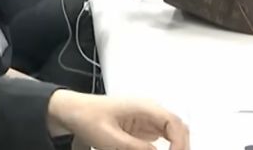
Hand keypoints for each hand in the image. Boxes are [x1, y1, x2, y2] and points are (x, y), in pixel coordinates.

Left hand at [47, 90, 188, 149]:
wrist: (72, 111)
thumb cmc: (86, 116)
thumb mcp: (109, 138)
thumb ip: (135, 148)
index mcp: (143, 107)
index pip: (174, 124)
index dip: (180, 144)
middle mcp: (148, 111)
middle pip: (178, 128)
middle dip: (181, 146)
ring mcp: (146, 119)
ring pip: (172, 134)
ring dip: (175, 146)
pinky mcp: (141, 129)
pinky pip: (161, 139)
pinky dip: (165, 148)